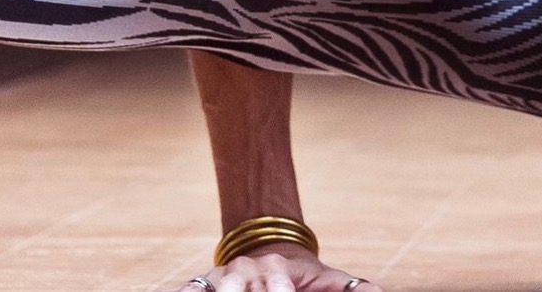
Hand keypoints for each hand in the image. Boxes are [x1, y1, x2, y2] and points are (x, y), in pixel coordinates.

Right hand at [169, 243, 381, 291]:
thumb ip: (351, 290)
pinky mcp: (203, 285)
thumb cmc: (305, 278)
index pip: (277, 290)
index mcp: (276, 270)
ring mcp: (222, 279)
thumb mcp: (329, 281)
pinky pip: (191, 291)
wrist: (269, 253)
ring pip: (220, 291)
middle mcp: (246, 271)